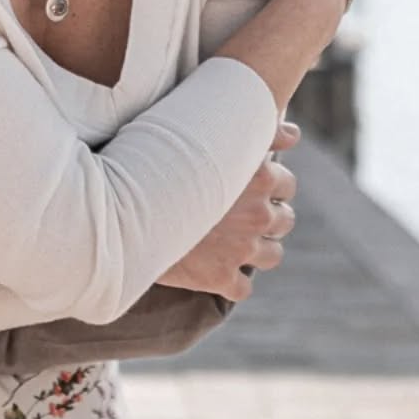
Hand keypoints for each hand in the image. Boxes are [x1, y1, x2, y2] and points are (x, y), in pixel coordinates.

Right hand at [157, 121, 300, 301]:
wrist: (123, 206)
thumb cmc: (163, 159)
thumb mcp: (211, 132)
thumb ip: (260, 130)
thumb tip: (294, 133)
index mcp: (259, 174)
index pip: (287, 184)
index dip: (270, 187)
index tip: (248, 188)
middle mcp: (258, 212)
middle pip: (285, 220)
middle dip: (265, 218)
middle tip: (238, 215)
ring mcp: (242, 248)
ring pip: (272, 255)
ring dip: (256, 250)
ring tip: (231, 243)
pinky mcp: (221, 277)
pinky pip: (243, 288)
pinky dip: (230, 282)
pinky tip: (214, 271)